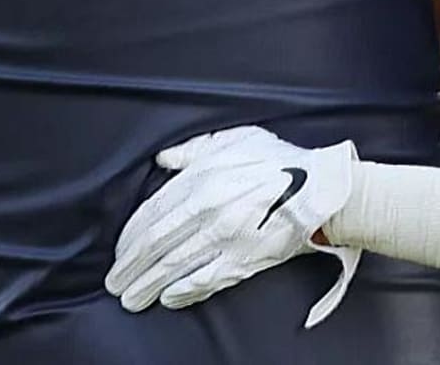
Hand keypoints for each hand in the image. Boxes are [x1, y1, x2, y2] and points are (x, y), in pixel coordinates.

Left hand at [105, 125, 361, 326]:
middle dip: (130, 267)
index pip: (152, 213)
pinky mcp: (243, 260)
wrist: (323, 188)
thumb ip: (194, 150)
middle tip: (116, 282)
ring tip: (132, 298)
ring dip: (147, 285)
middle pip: (156, 245)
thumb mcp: (234, 140)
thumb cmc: (280, 160)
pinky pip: (204, 281)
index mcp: (202, 179)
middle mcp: (208, 211)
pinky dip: (182, 293)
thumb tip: (164, 160)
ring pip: (173, 267)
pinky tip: (168, 299)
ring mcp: (225, 238)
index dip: (130, 237)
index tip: (119, 251)